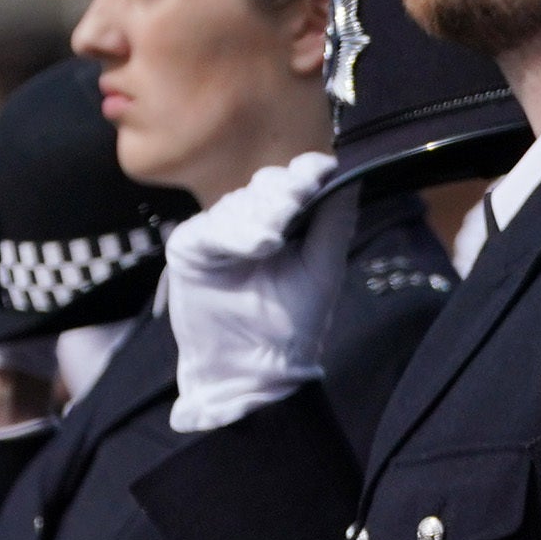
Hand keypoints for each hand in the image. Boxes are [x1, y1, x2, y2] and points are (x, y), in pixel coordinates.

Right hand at [165, 154, 350, 433]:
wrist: (253, 369)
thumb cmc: (291, 325)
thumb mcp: (323, 269)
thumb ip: (335, 222)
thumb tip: (350, 174)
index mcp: (285, 222)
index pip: (293, 181)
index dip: (305, 173)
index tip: (320, 171)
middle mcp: (251, 220)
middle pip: (265, 185)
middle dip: (283, 195)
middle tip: (294, 209)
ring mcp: (218, 231)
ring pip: (238, 203)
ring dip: (259, 218)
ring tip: (273, 243)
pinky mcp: (190, 246)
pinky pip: (210, 227)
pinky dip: (234, 235)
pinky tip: (257, 247)